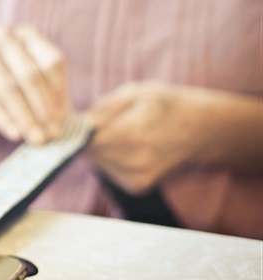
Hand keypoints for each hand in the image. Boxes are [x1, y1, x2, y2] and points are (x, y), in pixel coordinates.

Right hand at [0, 25, 70, 143]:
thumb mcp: (21, 80)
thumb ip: (45, 94)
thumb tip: (66, 122)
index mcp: (25, 34)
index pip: (51, 63)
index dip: (59, 94)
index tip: (63, 121)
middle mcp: (2, 35)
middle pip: (30, 75)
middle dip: (42, 109)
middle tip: (50, 135)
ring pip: (8, 87)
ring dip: (24, 116)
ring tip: (34, 138)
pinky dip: (2, 117)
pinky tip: (13, 133)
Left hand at [86, 81, 212, 194]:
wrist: (203, 129)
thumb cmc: (167, 105)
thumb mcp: (136, 92)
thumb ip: (104, 108)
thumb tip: (77, 122)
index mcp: (132, 134)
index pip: (84, 138)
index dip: (76, 127)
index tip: (76, 118)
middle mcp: (134, 161)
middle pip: (88, 152)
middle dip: (87, 137)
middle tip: (102, 122)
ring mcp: (136, 178)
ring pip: (96, 162)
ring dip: (99, 149)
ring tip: (120, 132)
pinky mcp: (137, 187)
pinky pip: (108, 171)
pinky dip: (110, 159)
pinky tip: (126, 147)